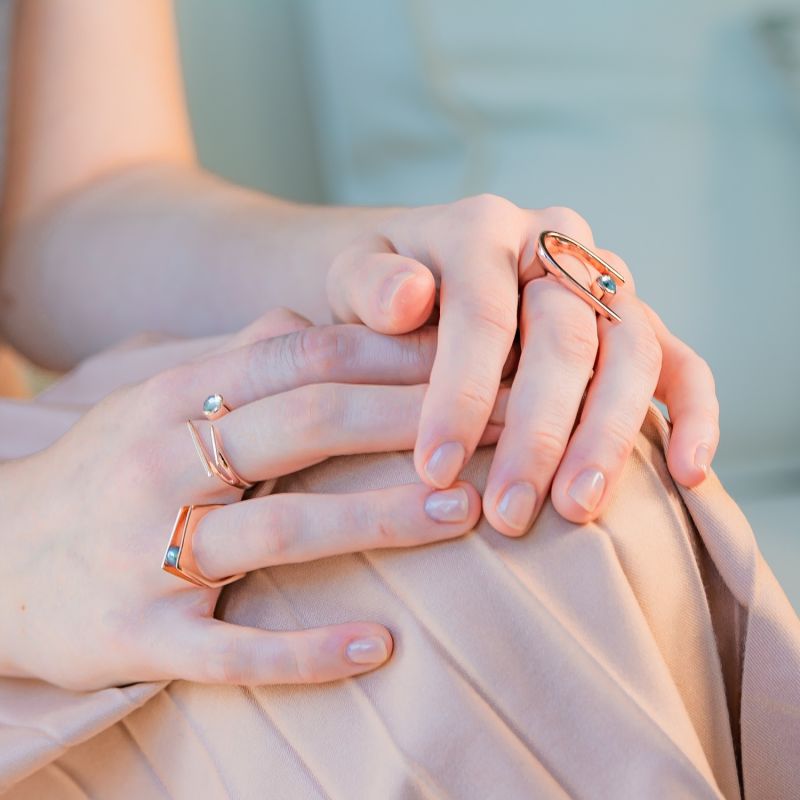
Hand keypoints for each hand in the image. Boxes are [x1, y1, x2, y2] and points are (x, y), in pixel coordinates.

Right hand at [0, 310, 505, 690]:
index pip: (305, 357)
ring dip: (379, 518)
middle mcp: (162, 461)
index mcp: (176, 395)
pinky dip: (306, 649)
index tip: (478, 360)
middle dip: (413, 421)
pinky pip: (231, 647)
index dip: (398, 357)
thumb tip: (308, 321)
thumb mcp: (156, 400)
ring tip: (466, 514)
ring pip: (280, 528)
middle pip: (306, 425)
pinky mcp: (137, 637)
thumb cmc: (103, 471)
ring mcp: (148, 551)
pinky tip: (379, 647)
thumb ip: (236, 361)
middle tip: (505, 426)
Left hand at [328, 197, 718, 534]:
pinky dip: (694, 415)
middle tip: (509, 514)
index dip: (461, 394)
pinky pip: (682, 362)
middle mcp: (555, 245)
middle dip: (538, 433)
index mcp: (482, 229)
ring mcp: (604, 283)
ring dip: (609, 436)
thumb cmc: (381, 293)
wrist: (418, 279)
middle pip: (567, 338)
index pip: (484, 315)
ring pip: (632, 353)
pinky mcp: (635, 323)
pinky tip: (688, 474)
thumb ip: (371, 285)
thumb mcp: (354, 278)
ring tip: (578, 509)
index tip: (434, 471)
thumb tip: (411, 298)